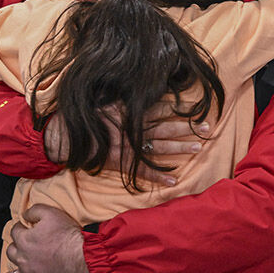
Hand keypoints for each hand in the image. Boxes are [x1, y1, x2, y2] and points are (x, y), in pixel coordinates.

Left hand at [5, 205, 88, 272]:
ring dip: (11, 270)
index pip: (15, 231)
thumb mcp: (51, 213)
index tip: (25, 228)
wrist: (82, 257)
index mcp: (24, 240)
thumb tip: (25, 215)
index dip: (20, 228)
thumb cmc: (68, 236)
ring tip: (17, 267)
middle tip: (25, 245)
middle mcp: (22, 258)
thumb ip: (34, 211)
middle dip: (16, 246)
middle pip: (11, 252)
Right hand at [42, 103, 208, 185]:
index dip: (181, 111)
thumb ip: (128, 100)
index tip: (200, 111)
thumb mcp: (108, 102)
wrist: (65, 136)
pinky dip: (159, 176)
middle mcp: (133, 128)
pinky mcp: (122, 162)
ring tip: (198, 149)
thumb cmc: (86, 115)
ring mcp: (129, 145)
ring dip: (180, 148)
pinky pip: (144, 170)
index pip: (162, 110)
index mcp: (131, 112)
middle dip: (188, 129)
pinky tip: (175, 180)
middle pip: (166, 127)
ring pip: (160, 146)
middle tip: (208, 130)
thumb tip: (149, 91)